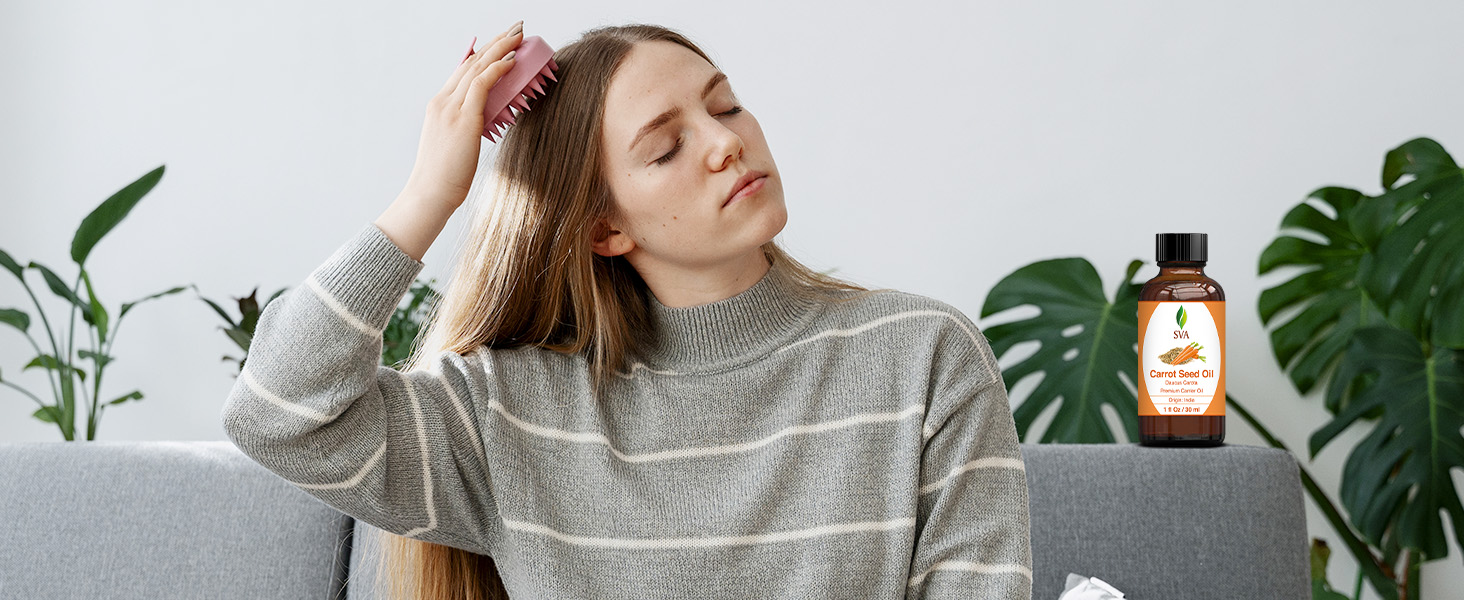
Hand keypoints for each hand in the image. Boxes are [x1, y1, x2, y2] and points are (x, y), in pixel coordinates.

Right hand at [401, 20, 524, 209]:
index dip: (485, 53)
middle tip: (517, 28)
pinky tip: (512, 61)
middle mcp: (442, 101)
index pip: (464, 70)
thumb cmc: (445, 177)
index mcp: (440, 105)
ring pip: (477, 67)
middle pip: (472, 62)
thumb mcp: (456, 144)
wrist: (429, 194)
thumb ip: (468, 126)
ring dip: (501, 48)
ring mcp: (450, 108)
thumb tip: (487, 120)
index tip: (503, 43)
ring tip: (520, 35)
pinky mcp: (462, 119)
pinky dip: (498, 69)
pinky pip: (482, 84)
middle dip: (496, 42)